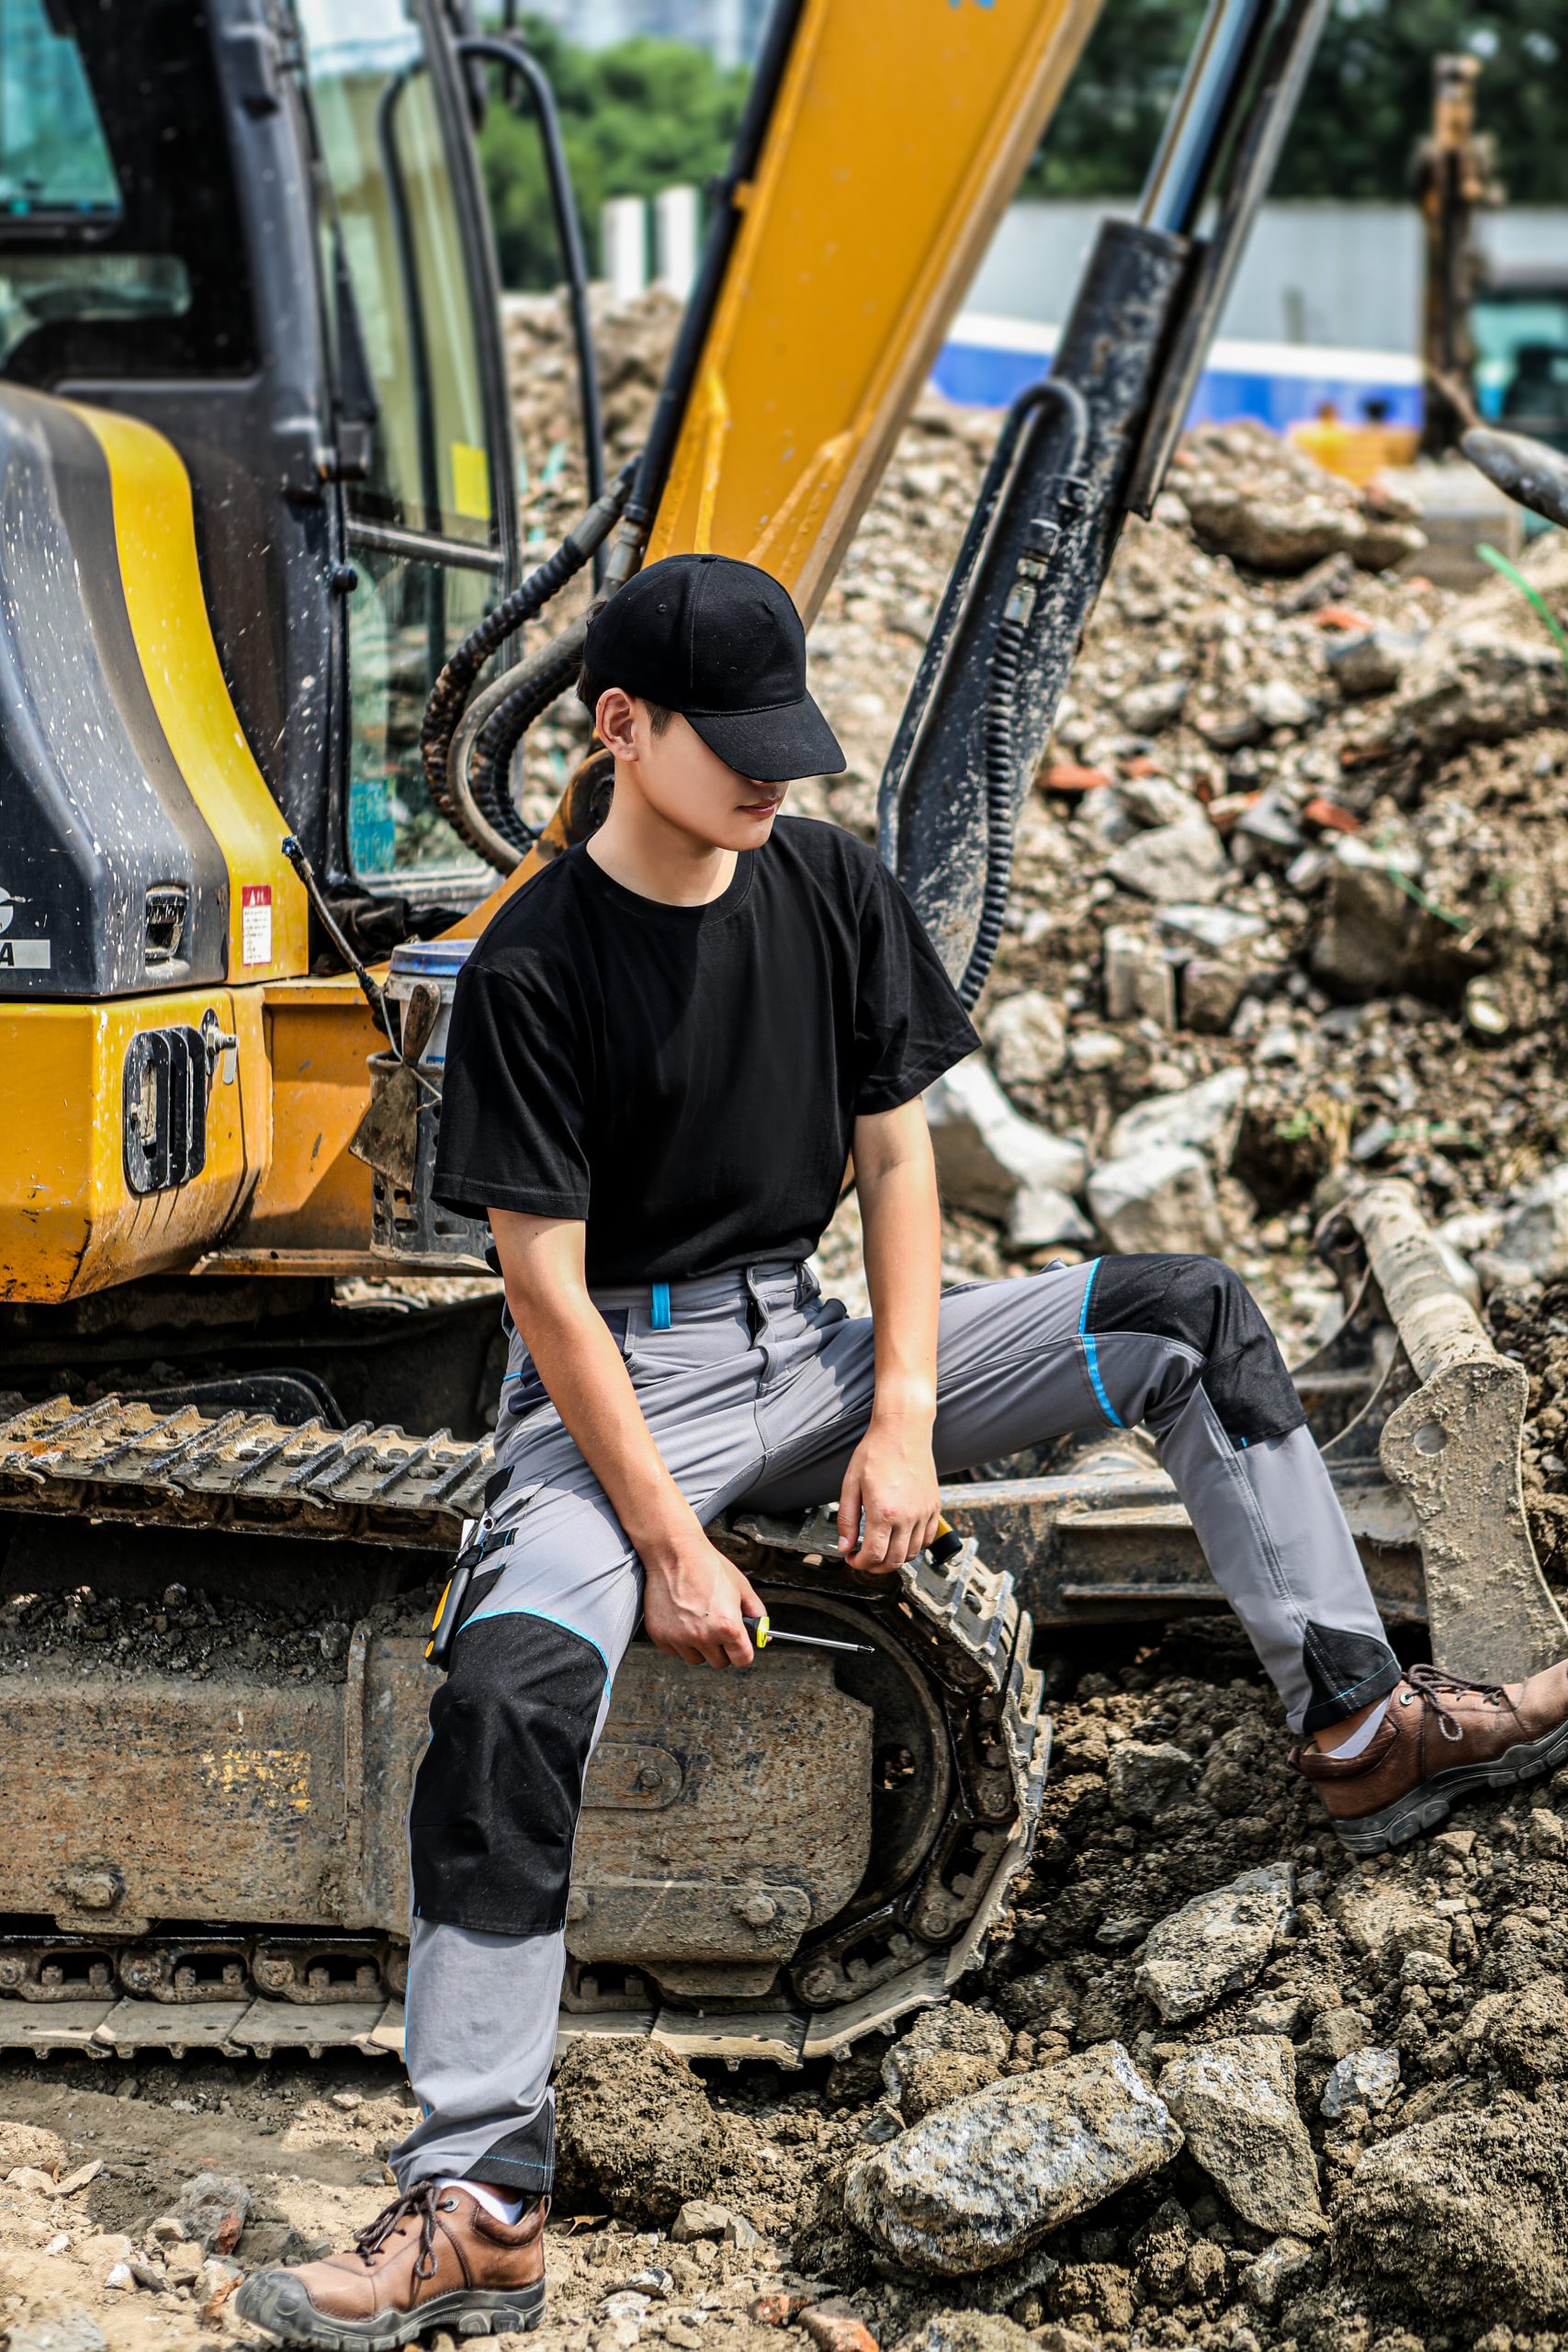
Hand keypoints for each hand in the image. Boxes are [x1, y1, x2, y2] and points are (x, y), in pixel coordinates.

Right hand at [641, 1531, 762, 1667]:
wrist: (674, 1553)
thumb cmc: (706, 1565)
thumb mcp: (741, 1586)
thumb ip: (755, 1613)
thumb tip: (762, 1632)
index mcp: (727, 1626)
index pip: (742, 1659)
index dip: (743, 1652)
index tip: (740, 1646)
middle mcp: (703, 1636)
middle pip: (720, 1662)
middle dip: (722, 1649)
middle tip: (717, 1627)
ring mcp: (680, 1638)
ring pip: (697, 1659)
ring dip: (700, 1646)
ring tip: (698, 1621)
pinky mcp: (661, 1636)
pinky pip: (676, 1651)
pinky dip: (680, 1640)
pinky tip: (682, 1619)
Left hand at [837, 1420, 941, 1570]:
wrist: (903, 1431)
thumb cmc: (875, 1453)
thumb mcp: (851, 1485)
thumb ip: (846, 1519)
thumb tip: (844, 1547)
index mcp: (884, 1513)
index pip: (874, 1556)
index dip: (860, 1564)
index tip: (852, 1559)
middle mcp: (908, 1517)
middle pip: (894, 1561)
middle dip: (876, 1566)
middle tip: (864, 1559)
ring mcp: (924, 1513)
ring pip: (912, 1553)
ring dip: (894, 1558)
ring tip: (881, 1548)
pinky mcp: (934, 1507)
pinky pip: (927, 1538)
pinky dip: (914, 1546)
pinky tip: (900, 1538)